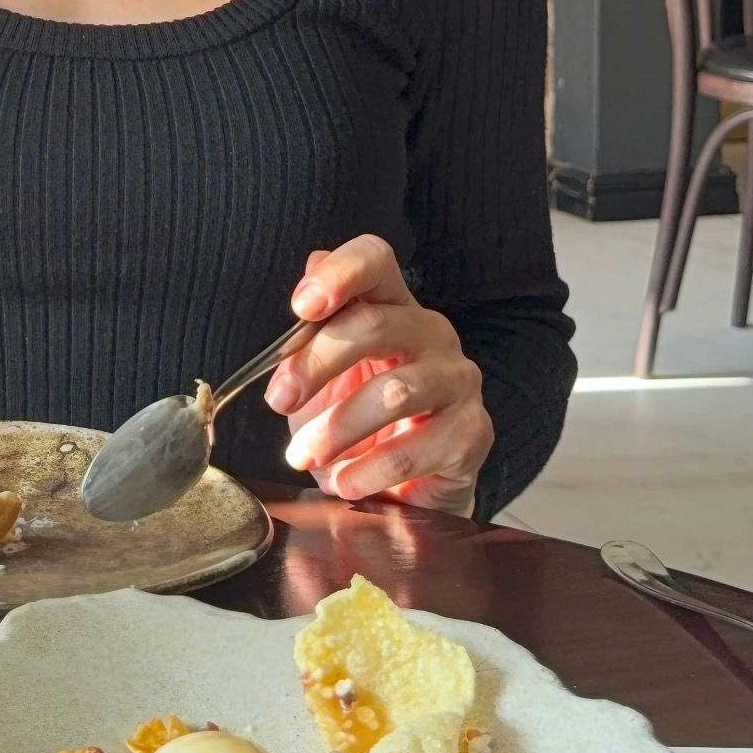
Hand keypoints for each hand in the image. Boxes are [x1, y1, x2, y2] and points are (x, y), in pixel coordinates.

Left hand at [264, 236, 492, 515]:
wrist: (404, 491)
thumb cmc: (358, 422)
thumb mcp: (324, 378)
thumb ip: (313, 333)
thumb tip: (307, 280)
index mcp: (392, 306)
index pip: (375, 261)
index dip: (340, 273)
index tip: (301, 305)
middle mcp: (431, 333)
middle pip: (375, 324)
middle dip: (316, 363)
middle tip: (279, 400)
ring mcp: (458, 381)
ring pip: (395, 392)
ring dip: (337, 427)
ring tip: (302, 456)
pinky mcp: (472, 433)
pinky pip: (417, 448)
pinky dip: (371, 469)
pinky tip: (345, 482)